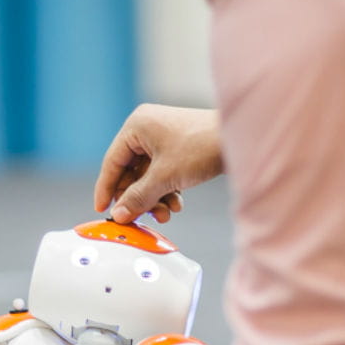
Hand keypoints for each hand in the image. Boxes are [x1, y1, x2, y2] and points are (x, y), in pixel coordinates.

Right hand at [93, 105, 222, 223]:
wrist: (241, 138)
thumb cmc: (202, 147)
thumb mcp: (165, 177)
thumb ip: (138, 197)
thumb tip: (119, 215)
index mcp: (137, 126)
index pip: (112, 162)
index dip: (107, 188)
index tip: (103, 210)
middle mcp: (147, 129)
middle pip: (130, 172)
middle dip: (139, 198)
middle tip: (141, 218)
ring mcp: (163, 138)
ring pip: (148, 177)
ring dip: (155, 198)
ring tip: (166, 214)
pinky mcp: (178, 149)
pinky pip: (163, 174)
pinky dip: (167, 191)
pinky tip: (177, 204)